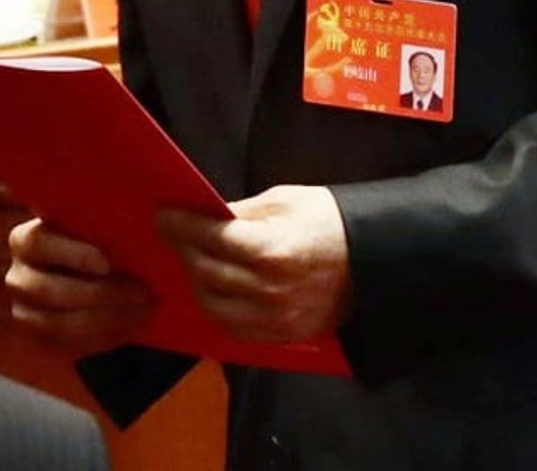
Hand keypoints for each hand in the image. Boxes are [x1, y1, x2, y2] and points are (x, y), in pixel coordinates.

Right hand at [6, 218, 154, 347]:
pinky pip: (70, 347)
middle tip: (144, 291)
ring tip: (146, 309)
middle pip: (50, 291)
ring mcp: (26, 313)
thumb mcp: (99, 223)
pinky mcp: (41, 341)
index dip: (70, 254)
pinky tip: (134, 327)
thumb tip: (151, 215)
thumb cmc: (101, 239)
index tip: (108, 263)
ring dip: (109, 319)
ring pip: (60, 325)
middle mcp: (18, 276)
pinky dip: (105, 338)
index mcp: (26, 239)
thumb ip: (109, 220)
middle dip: (101, 294)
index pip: (37, 243)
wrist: (97, 273)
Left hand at [160, 184, 351, 345]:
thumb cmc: (329, 221)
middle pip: (206, 271)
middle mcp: (268, 289)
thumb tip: (207, 217)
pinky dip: (216, 306)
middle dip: (184, 248)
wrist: (373, 260)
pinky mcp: (280, 336)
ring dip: (196, 279)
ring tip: (193, 258)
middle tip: (173, 232)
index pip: (211, 238)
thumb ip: (242, 213)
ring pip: (212, 304)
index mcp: (272, 248)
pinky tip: (214, 286)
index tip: (163, 214)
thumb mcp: (286, 201)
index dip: (182, 225)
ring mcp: (273, 318)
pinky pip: (232, 327)